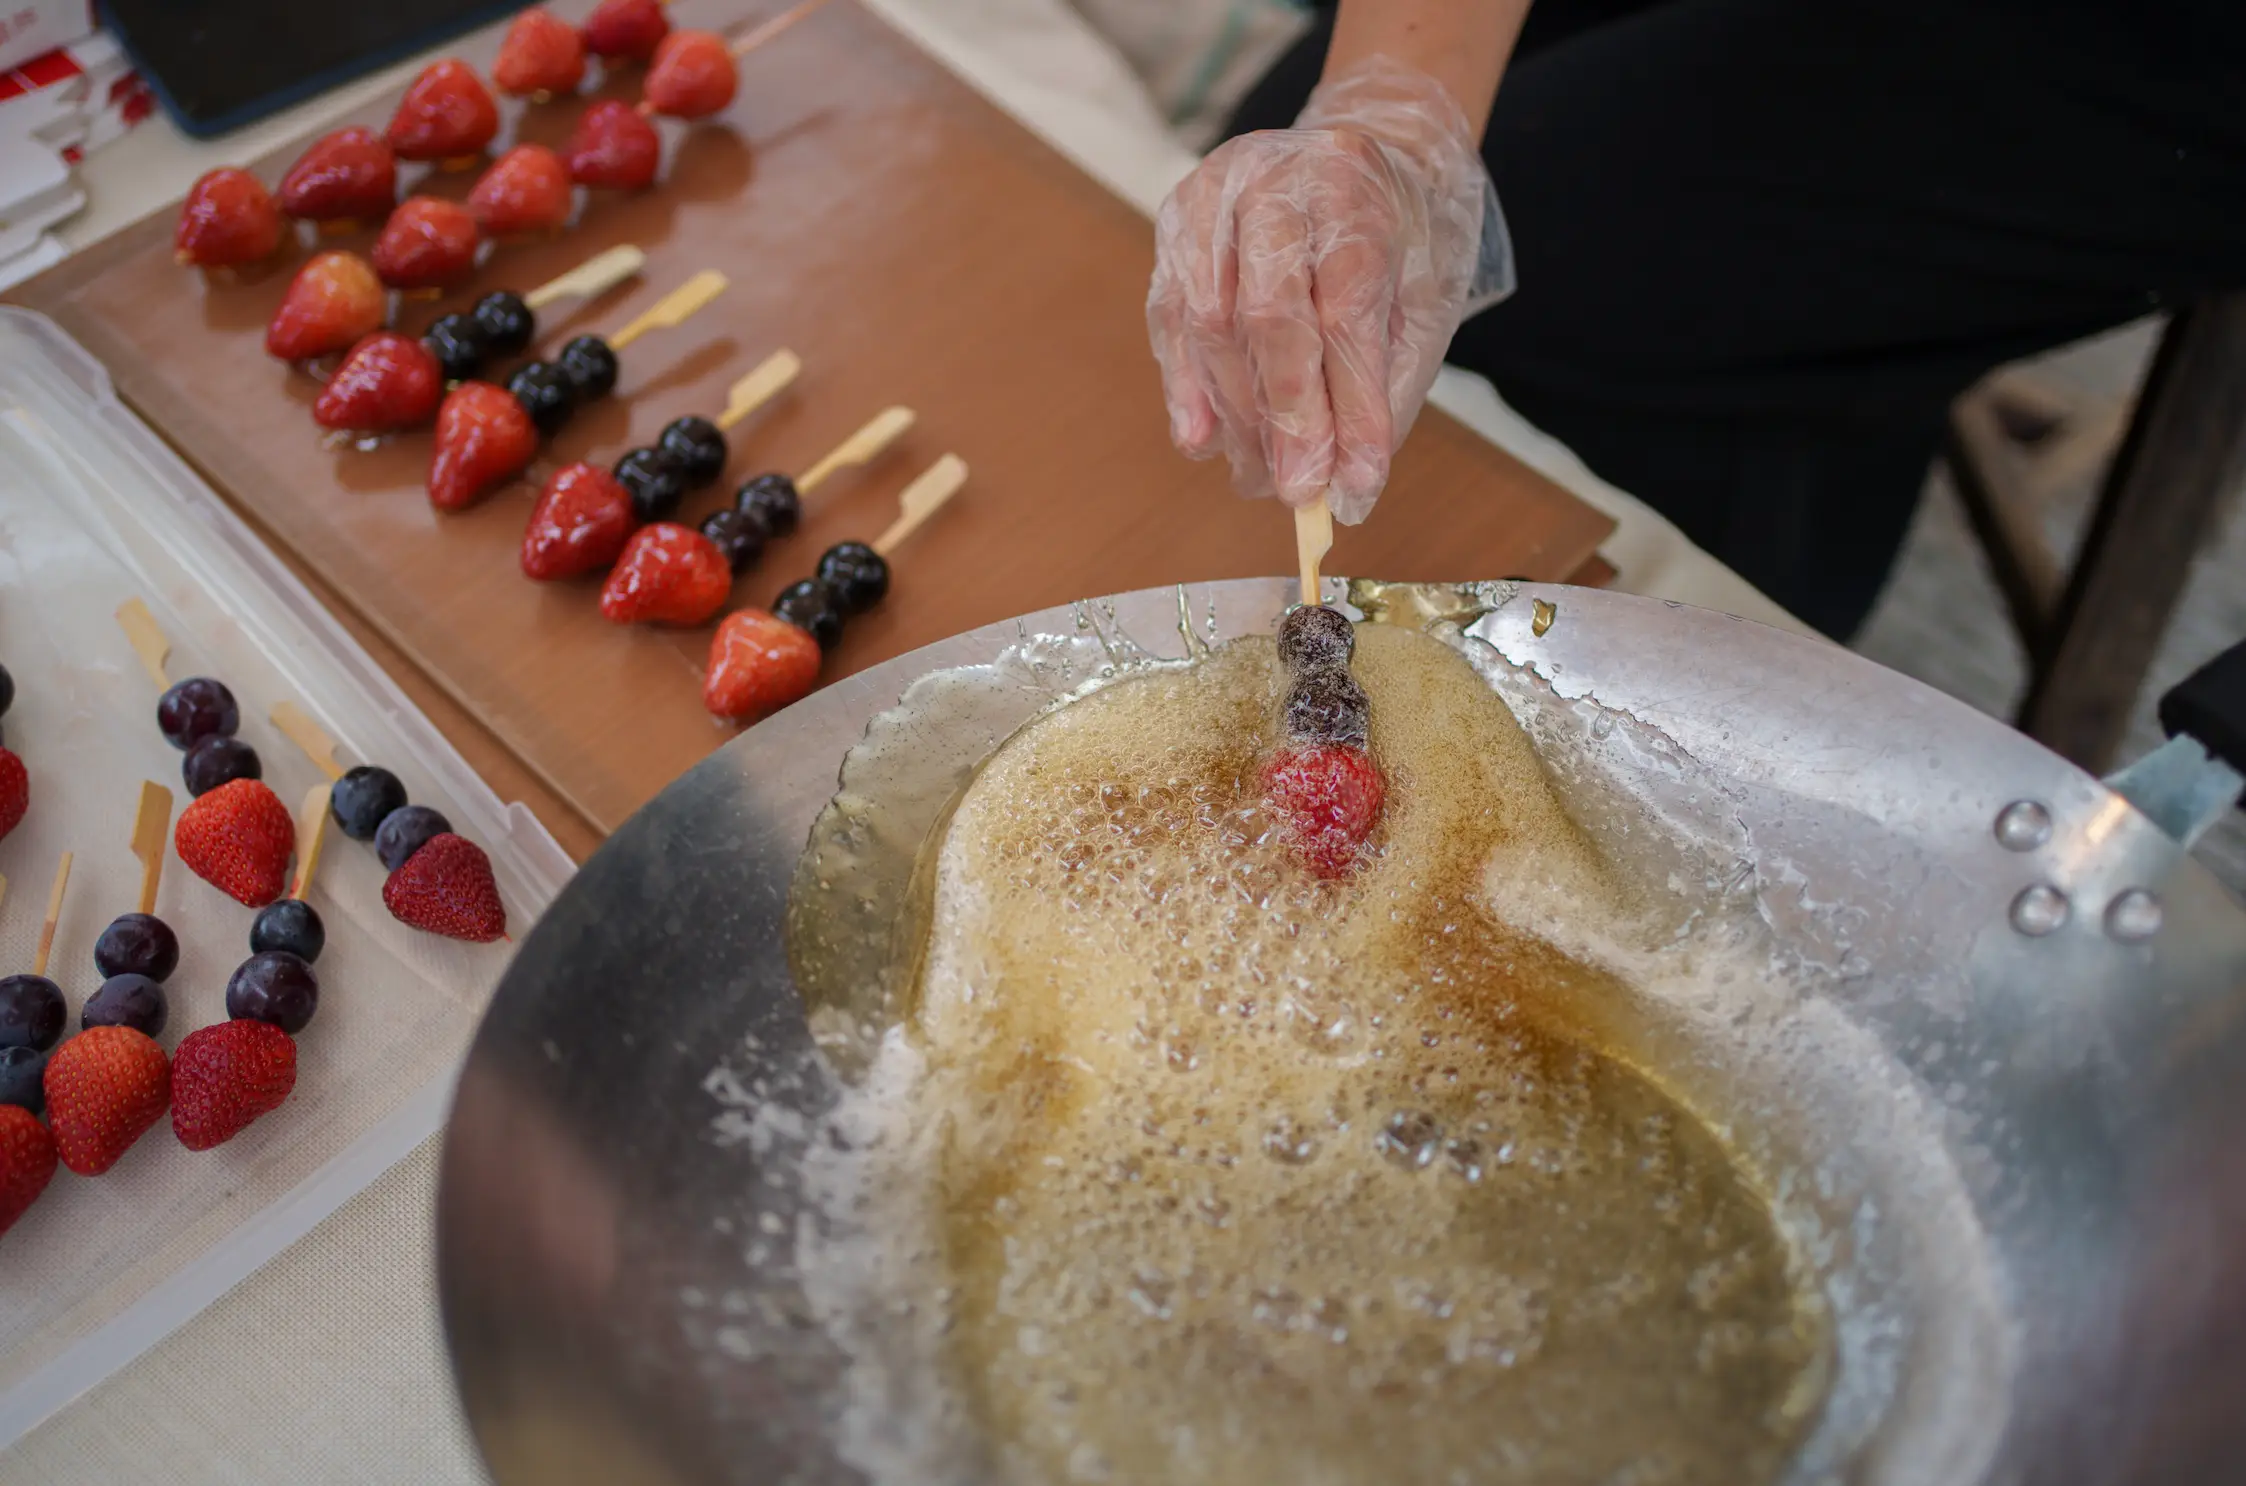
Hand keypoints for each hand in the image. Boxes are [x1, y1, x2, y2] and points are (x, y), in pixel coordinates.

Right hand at [1147, 56, 1510, 524]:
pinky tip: (1204, 439)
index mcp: (1354, 189)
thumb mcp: (1423, 299)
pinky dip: (1186, 388)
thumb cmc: (1399, 232)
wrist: (1361, 140)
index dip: (1350, 406)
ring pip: (1207, 323)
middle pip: (1268, 314)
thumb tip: (1347, 487)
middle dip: (1283, 417)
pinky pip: (1170, 318)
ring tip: (1258, 477)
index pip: (1347, 311)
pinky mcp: (1176, 223)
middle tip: (1296, 491)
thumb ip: (1385, 389)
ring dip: (1233, 416)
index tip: (1355, 483)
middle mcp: (1276, 182)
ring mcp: (1214, 198)